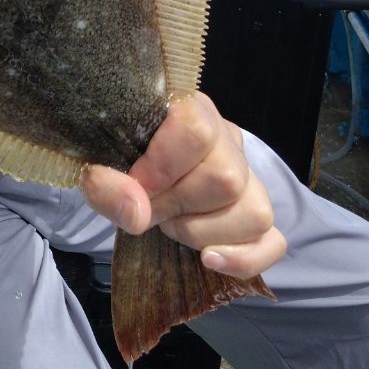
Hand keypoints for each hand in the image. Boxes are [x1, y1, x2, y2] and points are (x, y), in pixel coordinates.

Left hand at [81, 91, 286, 279]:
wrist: (129, 172)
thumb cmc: (115, 158)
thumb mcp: (96, 165)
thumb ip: (105, 184)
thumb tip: (138, 214)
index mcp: (188, 108)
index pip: (196, 130)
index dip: (163, 166)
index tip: (137, 185)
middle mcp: (226, 138)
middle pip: (226, 178)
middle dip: (178, 205)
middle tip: (150, 207)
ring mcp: (248, 176)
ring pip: (254, 211)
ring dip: (202, 231)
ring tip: (171, 223)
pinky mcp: (255, 212)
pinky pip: (272, 241)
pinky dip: (242, 258)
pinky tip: (208, 259)